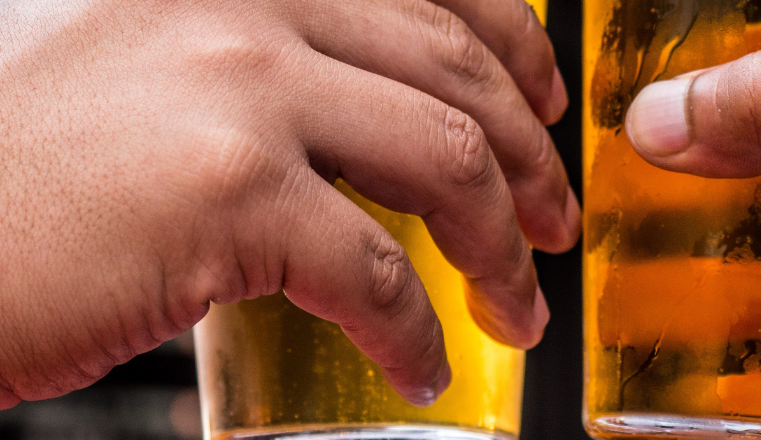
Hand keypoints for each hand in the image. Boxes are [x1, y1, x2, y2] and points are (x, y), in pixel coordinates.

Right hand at [0, 0, 578, 407]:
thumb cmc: (30, 165)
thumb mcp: (158, 65)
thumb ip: (269, 70)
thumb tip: (382, 124)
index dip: (517, 45)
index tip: (547, 107)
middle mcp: (244, 0)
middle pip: (456, 74)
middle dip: (531, 162)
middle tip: (554, 223)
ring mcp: (238, 86)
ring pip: (444, 164)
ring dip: (501, 249)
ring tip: (518, 306)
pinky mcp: (226, 191)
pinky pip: (374, 272)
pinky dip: (415, 332)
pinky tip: (421, 366)